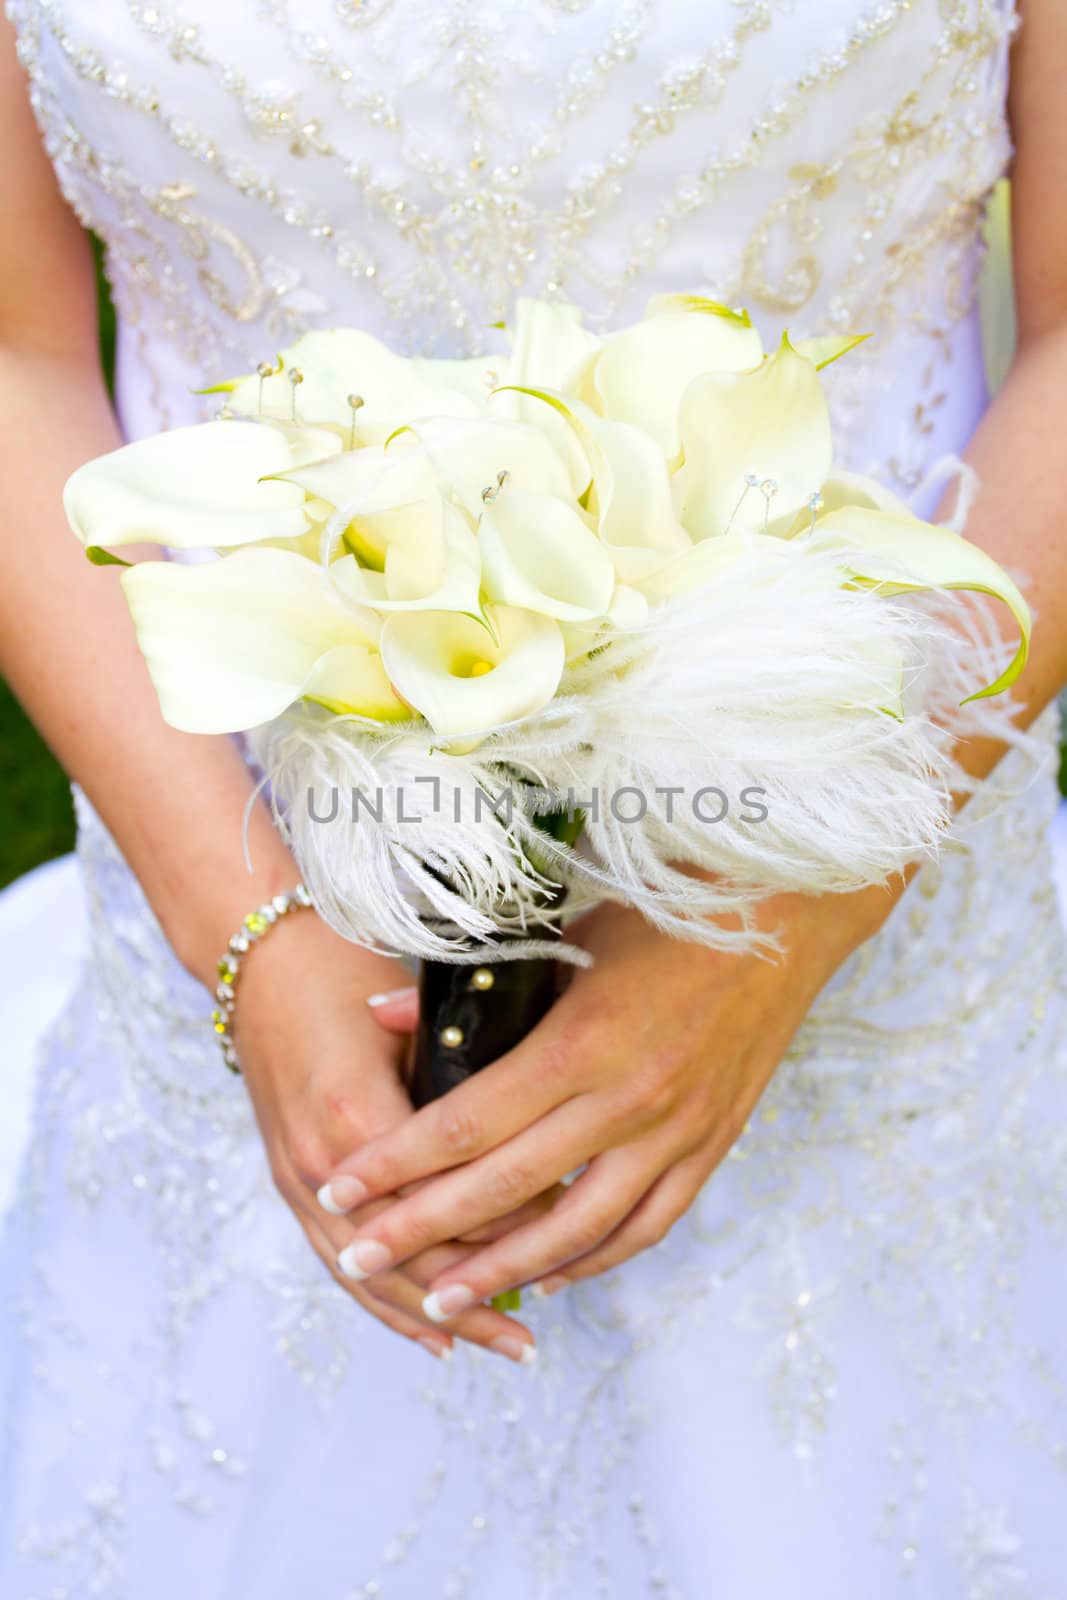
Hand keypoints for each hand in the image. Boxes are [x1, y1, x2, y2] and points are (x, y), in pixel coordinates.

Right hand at [233, 911, 537, 1363]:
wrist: (261, 955)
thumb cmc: (345, 967)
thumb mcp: (414, 1010)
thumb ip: (466, 1067)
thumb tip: (542, 1128)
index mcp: (359, 1111)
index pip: (445, 1197)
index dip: (506, 1225)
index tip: (566, 1236)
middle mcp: (322, 1158)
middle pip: (407, 1255)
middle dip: (475, 1296)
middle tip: (535, 1332)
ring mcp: (297, 1176)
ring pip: (371, 1276)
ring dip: (435, 1316)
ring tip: (500, 1347)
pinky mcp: (286, 1179)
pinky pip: (335, 1263)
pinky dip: (386, 1306)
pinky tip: (432, 1337)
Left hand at [314, 884, 899, 1315]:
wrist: (786, 917)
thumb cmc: (666, 912)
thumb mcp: (563, 934)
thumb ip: (471, 988)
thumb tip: (378, 1015)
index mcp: (580, 1042)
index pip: (466, 1123)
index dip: (397, 1165)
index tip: (339, 1191)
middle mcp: (627, 1099)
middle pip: (505, 1187)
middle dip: (422, 1229)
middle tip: (360, 1255)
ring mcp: (676, 1131)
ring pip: (577, 1229)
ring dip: (504, 1269)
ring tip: (441, 1297)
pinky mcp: (712, 1144)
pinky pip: (647, 1225)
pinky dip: (594, 1259)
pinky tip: (551, 1276)